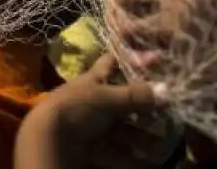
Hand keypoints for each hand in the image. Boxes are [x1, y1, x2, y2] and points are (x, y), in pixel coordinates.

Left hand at [15, 53, 167, 168]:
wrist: (46, 139)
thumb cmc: (76, 107)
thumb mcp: (107, 97)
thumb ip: (137, 95)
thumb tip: (170, 90)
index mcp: (93, 79)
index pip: (112, 62)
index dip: (130, 58)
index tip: (154, 60)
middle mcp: (92, 98)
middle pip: (124, 102)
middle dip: (145, 111)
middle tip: (168, 117)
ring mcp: (90, 123)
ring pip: (122, 129)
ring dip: (141, 137)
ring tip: (162, 146)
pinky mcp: (88, 146)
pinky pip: (114, 150)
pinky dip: (129, 157)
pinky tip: (147, 162)